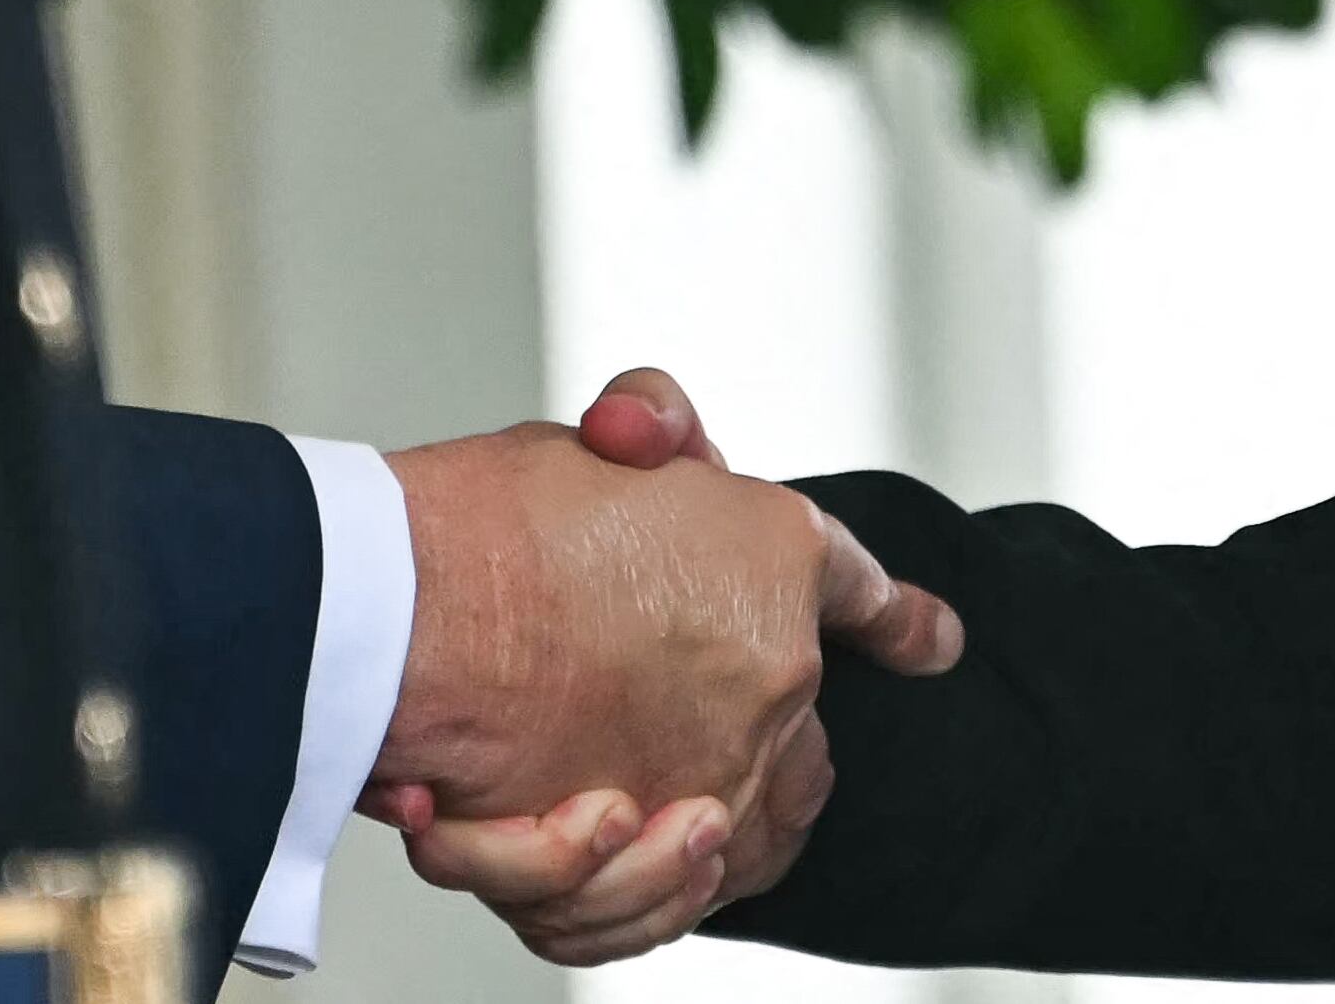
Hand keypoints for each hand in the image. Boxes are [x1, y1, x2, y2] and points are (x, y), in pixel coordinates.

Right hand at [370, 371, 958, 963]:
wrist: (403, 605)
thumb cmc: (484, 520)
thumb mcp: (594, 437)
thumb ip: (651, 428)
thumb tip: (652, 430)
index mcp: (777, 560)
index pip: (860, 591)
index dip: (900, 618)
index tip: (931, 639)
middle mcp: (769, 681)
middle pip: (803, 747)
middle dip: (761, 744)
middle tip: (678, 728)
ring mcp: (711, 775)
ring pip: (735, 843)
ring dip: (688, 836)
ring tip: (619, 807)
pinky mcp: (638, 854)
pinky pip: (655, 905)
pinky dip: (612, 891)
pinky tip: (571, 843)